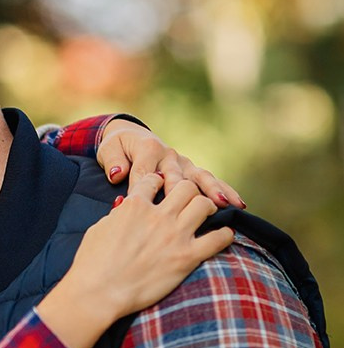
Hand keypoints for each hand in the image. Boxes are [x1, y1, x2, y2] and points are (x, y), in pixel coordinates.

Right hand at [38, 176, 234, 347]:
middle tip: (188, 202)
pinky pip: (218, 238)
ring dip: (208, 207)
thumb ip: (117, 215)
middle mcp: (157, 215)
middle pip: (185, 187)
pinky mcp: (186, 258)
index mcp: (134, 205)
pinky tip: (223, 236)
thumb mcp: (99, 229)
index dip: (158, 181)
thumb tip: (124, 209)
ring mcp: (174, 236)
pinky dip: (224, 235)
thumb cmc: (91, 264)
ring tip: (207, 215)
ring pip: (204, 204)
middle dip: (187, 191)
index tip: (161, 189)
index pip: (154, 179)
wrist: (97, 293)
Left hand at [98, 119, 244, 207]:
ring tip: (226, 204)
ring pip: (200, 177)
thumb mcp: (109, 151)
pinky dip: (225, 191)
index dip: (143, 192)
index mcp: (148, 149)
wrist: (130, 136)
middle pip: (178, 176)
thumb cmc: (118, 148)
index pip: (146, 174)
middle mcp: (169, 154)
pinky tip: (239, 204)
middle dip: (186, 192)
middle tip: (195, 208)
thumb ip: (113, 161)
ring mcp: (183, 162)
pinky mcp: (191, 170)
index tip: (143, 211)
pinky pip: (209, 181)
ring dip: (213, 191)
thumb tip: (116, 173)